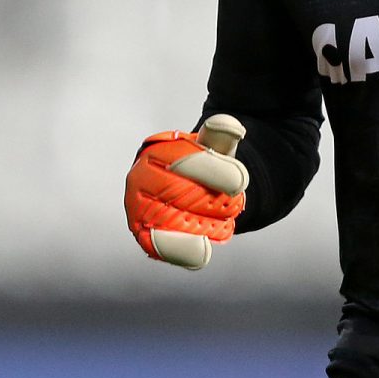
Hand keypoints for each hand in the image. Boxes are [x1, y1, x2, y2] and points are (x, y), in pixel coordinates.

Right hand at [124, 115, 247, 269]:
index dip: (213, 171)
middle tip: (235, 204)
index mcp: (156, 151)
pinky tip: (204, 249)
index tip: (239, 181)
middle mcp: (139, 179)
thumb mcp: (215, 148)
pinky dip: (185, 250)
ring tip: (223, 219)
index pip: (184, 160)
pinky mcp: (146, 237)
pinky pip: (163, 246)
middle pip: (179, 193)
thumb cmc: (204, 167)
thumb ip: (221, 136)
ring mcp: (139, 209)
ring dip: (206, 224)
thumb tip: (231, 127)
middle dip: (213, 201)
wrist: (190, 192)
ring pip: (173, 221)